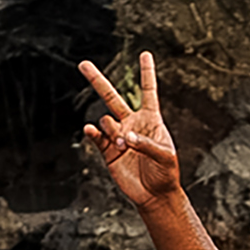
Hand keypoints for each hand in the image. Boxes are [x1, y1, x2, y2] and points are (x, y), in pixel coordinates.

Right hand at [80, 51, 183, 210]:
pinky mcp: (107, 151)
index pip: (148, 91)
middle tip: (83, 64)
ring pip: (106, 120)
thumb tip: (124, 136)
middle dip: (97, 80)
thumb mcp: (165, 156)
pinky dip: (93, 132)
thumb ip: (146, 143)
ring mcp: (117, 136)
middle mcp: (132, 123)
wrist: (154, 195)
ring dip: (111, 129)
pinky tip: (92, 131)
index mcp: (150, 119)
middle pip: (111, 97)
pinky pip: (96, 136)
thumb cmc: (166, 173)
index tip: (145, 54)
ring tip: (122, 144)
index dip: (146, 72)